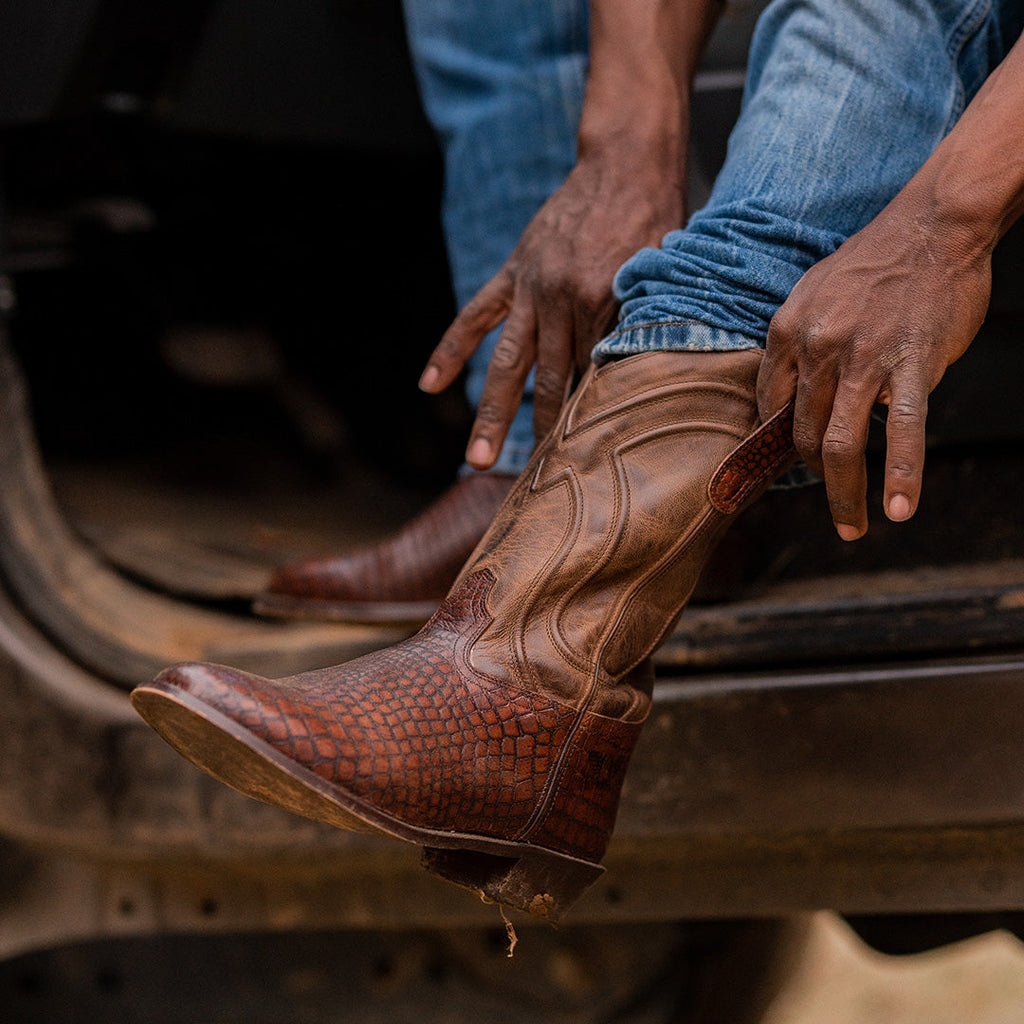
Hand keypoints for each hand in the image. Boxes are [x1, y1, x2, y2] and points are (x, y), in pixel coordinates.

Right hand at [418, 154, 684, 468]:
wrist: (626, 162)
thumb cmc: (659, 220)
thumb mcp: (668, 276)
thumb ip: (649, 326)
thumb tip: (638, 380)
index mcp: (603, 305)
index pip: (593, 378)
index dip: (588, 422)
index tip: (582, 465)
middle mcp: (561, 302)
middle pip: (548, 383)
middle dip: (540, 435)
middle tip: (534, 483)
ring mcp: (530, 289)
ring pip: (507, 364)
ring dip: (492, 414)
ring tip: (477, 459)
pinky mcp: (513, 274)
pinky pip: (474, 317)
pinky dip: (450, 350)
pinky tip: (429, 384)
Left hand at [756, 194, 992, 538]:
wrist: (934, 224)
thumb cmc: (875, 264)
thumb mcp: (814, 297)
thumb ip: (801, 348)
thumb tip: (799, 400)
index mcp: (786, 332)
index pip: (768, 407)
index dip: (778, 444)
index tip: (792, 465)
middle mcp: (816, 348)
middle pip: (801, 434)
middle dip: (812, 475)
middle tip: (832, 499)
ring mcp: (863, 358)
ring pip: (840, 444)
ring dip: (843, 495)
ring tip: (851, 526)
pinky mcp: (912, 364)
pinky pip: (903, 432)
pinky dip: (900, 476)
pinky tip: (898, 510)